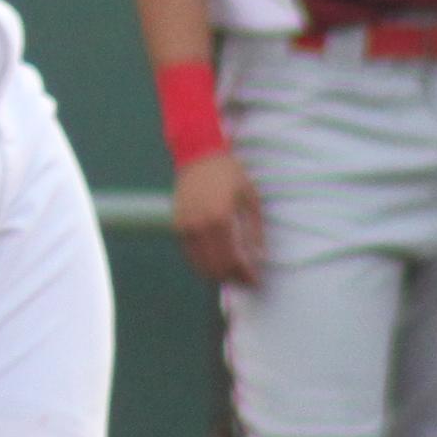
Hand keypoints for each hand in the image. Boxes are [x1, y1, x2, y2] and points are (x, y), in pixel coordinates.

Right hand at [172, 150, 264, 286]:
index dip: (244, 275)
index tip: (255, 281)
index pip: (232, 259)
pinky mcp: (177, 225)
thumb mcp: (250, 198)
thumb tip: (259, 256)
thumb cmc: (229, 174)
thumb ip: (255, 229)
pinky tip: (214, 263)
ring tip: (232, 275)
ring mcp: (185, 226)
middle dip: (232, 278)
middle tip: (245, 281)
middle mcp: (200, 226)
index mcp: (220, 219)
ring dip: (216, 274)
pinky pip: (189, 253)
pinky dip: (202, 263)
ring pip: (199, 264)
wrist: (198, 155)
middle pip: (215, 266)